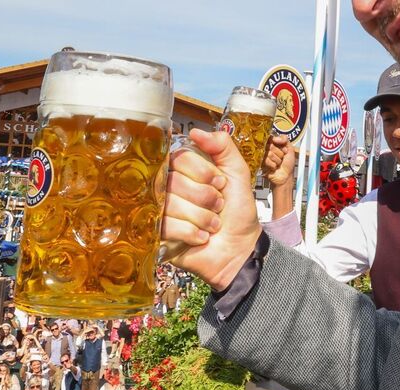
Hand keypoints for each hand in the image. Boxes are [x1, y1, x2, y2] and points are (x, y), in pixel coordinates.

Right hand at [162, 129, 262, 290]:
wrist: (241, 248)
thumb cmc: (238, 211)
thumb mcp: (237, 172)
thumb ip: (222, 146)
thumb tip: (195, 132)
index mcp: (184, 171)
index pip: (179, 158)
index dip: (202, 172)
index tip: (220, 183)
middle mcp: (168, 189)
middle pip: (173, 182)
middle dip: (205, 197)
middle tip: (218, 206)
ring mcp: (160, 212)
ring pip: (170, 205)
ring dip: (202, 217)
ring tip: (212, 225)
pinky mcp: (158, 235)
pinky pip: (167, 226)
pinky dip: (192, 233)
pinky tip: (201, 238)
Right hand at [262, 135, 297, 186]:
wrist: (286, 176)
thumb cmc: (288, 164)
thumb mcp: (290, 149)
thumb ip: (285, 140)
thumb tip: (274, 138)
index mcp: (274, 144)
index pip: (272, 137)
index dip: (278, 143)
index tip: (284, 149)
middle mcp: (268, 149)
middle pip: (270, 146)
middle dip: (279, 153)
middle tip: (282, 158)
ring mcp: (264, 156)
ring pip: (269, 154)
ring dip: (277, 160)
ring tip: (279, 163)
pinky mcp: (261, 163)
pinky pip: (267, 160)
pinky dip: (273, 165)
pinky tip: (274, 167)